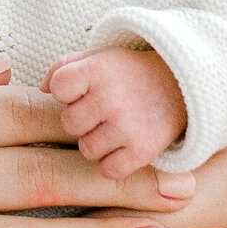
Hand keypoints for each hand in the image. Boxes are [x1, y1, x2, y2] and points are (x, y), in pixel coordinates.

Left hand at [44, 47, 186, 178]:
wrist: (184, 86)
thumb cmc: (132, 73)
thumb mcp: (101, 57)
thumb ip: (65, 66)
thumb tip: (42, 89)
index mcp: (98, 69)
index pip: (58, 87)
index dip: (68, 91)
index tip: (85, 89)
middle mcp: (111, 97)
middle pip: (69, 123)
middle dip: (82, 119)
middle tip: (104, 110)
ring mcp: (127, 126)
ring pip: (86, 150)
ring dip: (98, 142)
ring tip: (116, 126)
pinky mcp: (143, 151)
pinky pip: (107, 170)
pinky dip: (114, 162)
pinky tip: (124, 146)